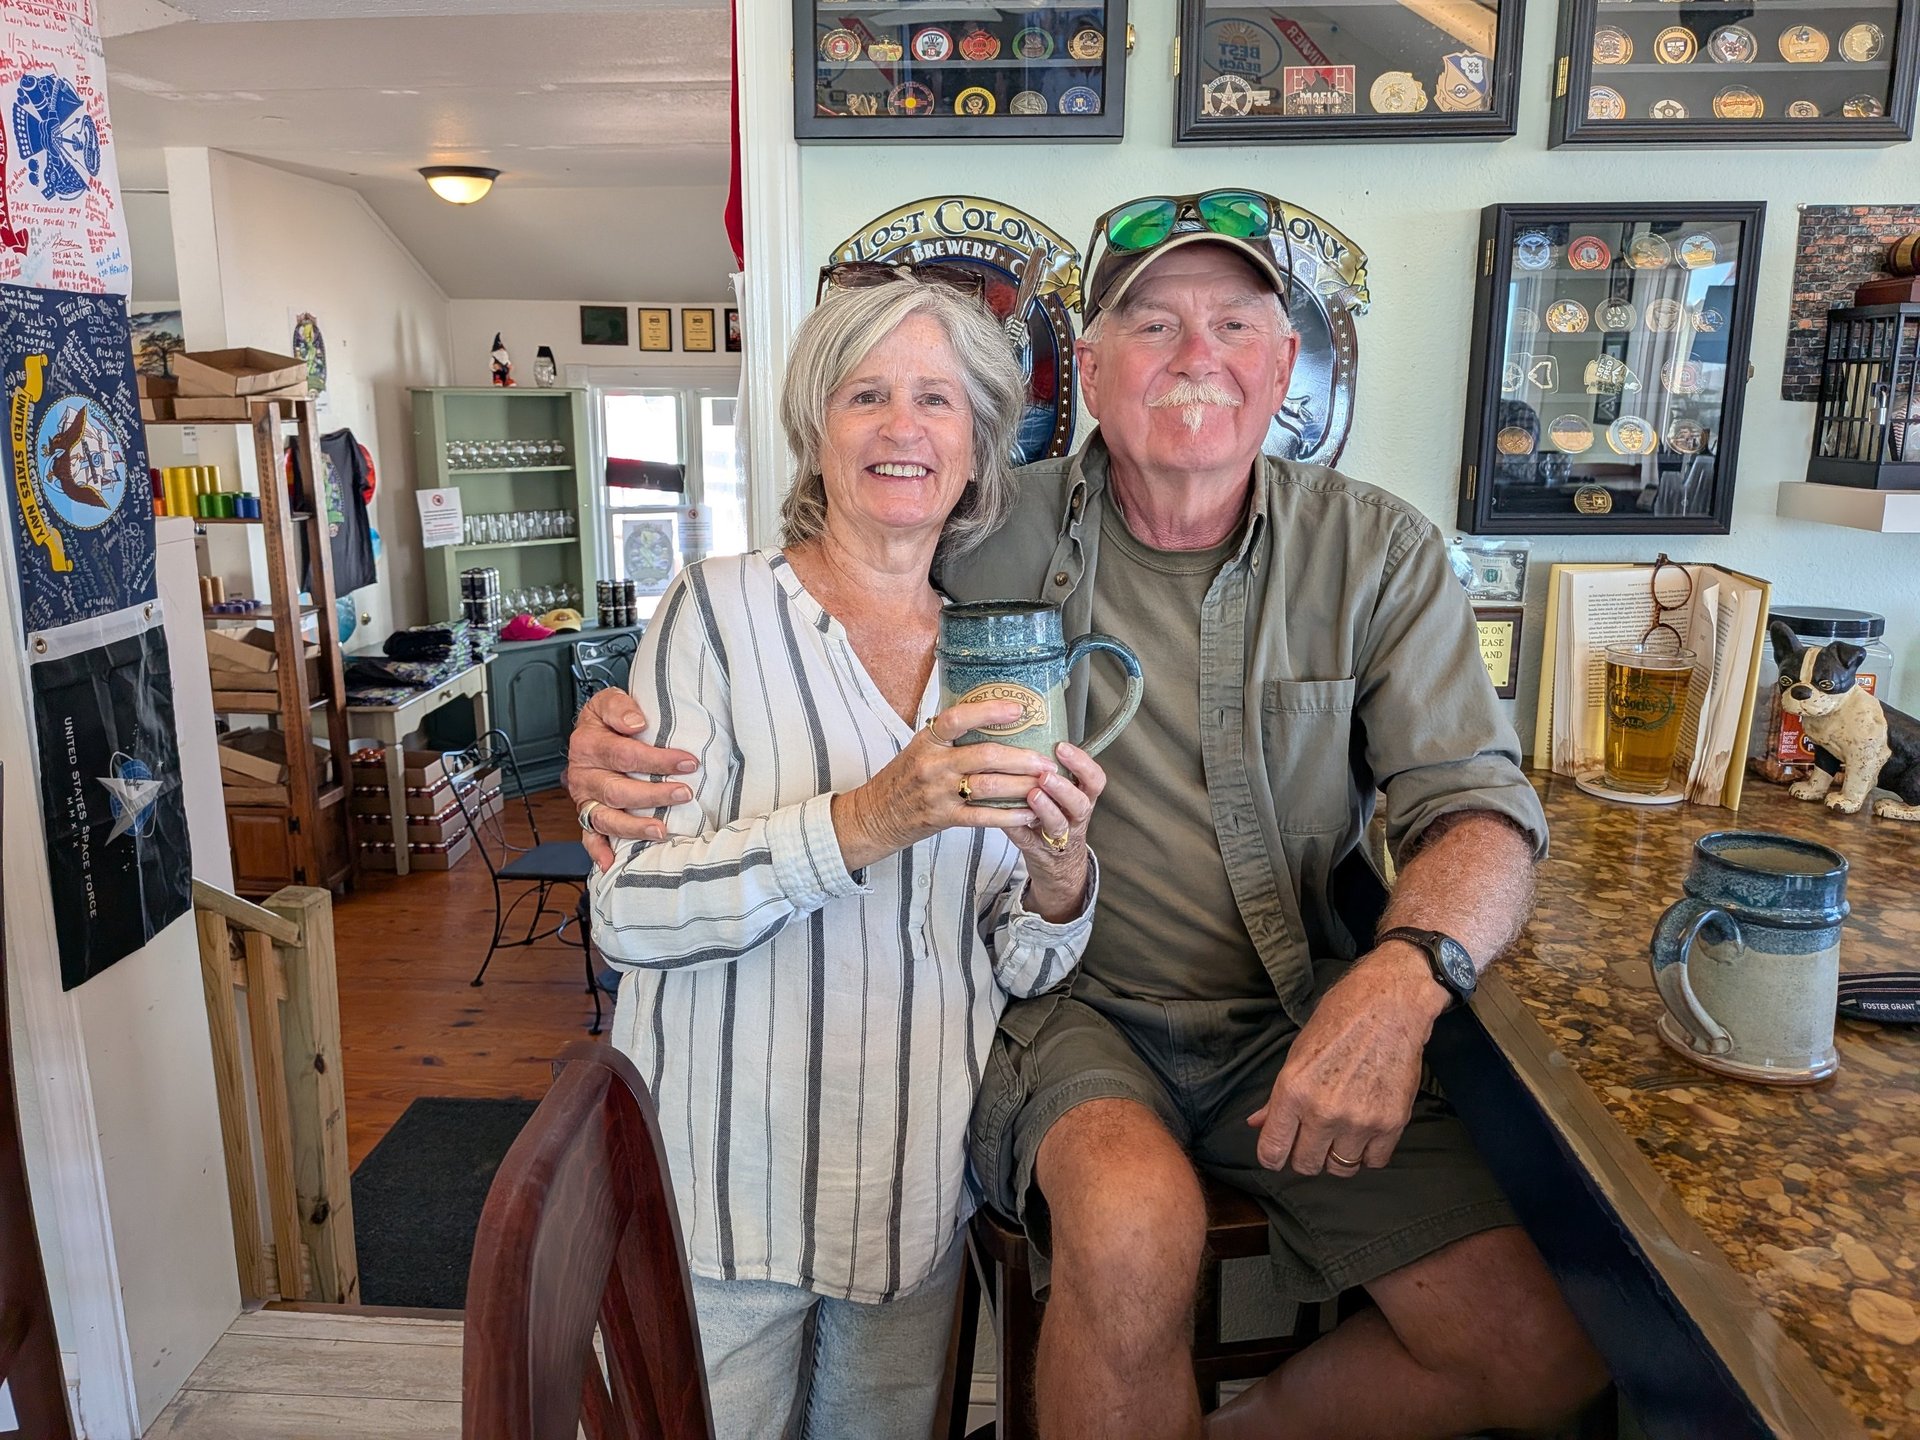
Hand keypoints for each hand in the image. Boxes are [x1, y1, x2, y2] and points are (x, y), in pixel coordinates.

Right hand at [564, 687, 699, 869]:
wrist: (590, 732)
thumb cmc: (607, 720)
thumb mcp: (608, 701)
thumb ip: (619, 707)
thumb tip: (636, 723)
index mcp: (588, 745)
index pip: (625, 755)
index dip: (658, 760)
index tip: (688, 761)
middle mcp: (583, 775)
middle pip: (617, 791)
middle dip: (653, 795)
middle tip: (684, 793)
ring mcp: (584, 799)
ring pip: (606, 819)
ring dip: (634, 827)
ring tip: (661, 831)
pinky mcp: (586, 815)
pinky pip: (589, 837)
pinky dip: (598, 852)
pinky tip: (610, 864)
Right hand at [830, 701, 1055, 872]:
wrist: (874, 815)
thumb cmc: (901, 780)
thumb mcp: (919, 749)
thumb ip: (949, 738)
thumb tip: (990, 720)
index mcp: (928, 741)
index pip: (958, 718)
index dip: (989, 712)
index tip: (1018, 709)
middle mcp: (933, 764)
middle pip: (985, 756)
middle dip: (1022, 758)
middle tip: (1046, 761)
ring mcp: (938, 792)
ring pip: (989, 787)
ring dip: (1022, 786)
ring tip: (1044, 784)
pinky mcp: (943, 818)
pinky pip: (983, 817)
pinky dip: (1009, 815)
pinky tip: (1028, 813)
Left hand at [1003, 742, 1104, 922]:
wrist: (1057, 862)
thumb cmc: (1058, 815)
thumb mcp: (1065, 794)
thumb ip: (1052, 771)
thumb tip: (1025, 734)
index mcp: (1083, 798)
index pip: (1094, 780)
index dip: (1082, 764)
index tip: (1063, 748)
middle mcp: (1075, 817)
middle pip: (1079, 804)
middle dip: (1063, 788)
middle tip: (1046, 775)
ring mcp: (1057, 836)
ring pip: (1057, 824)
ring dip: (1046, 808)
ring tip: (1032, 794)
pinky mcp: (1036, 849)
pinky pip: (1026, 839)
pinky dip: (1016, 827)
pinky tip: (1004, 816)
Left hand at [1246, 944, 1446, 1177]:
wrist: (1389, 1007)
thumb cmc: (1338, 1022)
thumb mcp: (1297, 1055)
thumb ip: (1277, 1098)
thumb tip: (1257, 1123)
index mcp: (1293, 1091)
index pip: (1272, 1150)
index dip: (1272, 1157)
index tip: (1278, 1154)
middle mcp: (1323, 1111)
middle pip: (1306, 1165)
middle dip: (1305, 1156)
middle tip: (1312, 1139)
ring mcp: (1359, 1120)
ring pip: (1340, 1168)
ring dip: (1337, 1156)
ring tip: (1341, 1133)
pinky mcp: (1391, 1123)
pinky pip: (1374, 1162)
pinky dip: (1368, 1154)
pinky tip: (1364, 1133)